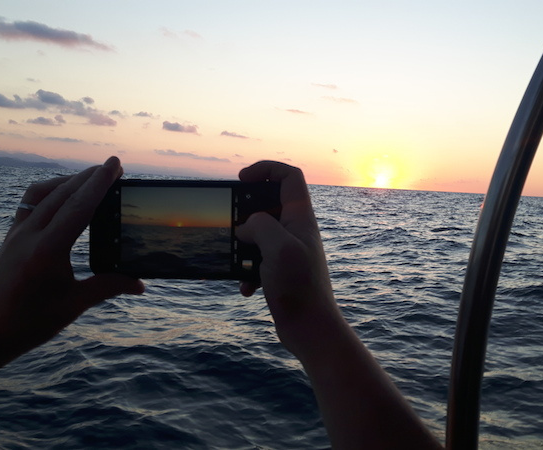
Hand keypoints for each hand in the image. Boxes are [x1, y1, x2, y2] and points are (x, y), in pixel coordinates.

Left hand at [0, 157, 143, 359]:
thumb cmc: (28, 323)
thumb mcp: (73, 305)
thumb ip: (108, 287)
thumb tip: (139, 283)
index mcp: (48, 249)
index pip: (79, 206)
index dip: (100, 183)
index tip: (115, 165)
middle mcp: (30, 234)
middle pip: (62, 193)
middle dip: (89, 177)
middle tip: (112, 167)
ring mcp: (16, 234)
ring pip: (43, 194)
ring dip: (67, 181)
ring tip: (89, 178)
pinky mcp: (10, 238)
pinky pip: (29, 203)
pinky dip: (49, 192)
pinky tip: (60, 197)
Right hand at [236, 161, 346, 358]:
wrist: (310, 330)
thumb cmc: (300, 288)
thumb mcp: (278, 248)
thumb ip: (260, 225)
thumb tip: (245, 226)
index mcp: (300, 218)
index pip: (289, 177)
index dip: (266, 169)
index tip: (242, 179)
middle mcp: (296, 231)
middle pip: (269, 204)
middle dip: (246, 213)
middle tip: (233, 225)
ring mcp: (288, 252)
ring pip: (258, 235)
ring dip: (243, 247)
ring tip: (239, 262)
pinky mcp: (279, 272)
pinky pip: (256, 262)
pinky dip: (247, 272)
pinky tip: (247, 288)